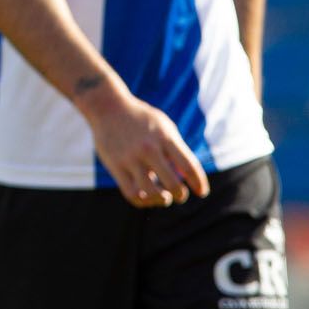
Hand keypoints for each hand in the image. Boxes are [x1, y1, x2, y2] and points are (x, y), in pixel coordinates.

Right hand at [82, 87, 209, 208]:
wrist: (107, 106)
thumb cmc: (141, 118)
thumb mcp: (163, 126)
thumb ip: (177, 149)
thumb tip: (188, 177)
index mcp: (164, 137)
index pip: (189, 166)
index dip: (199, 183)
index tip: (202, 192)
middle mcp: (148, 148)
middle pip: (172, 184)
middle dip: (180, 195)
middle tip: (180, 195)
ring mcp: (130, 158)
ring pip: (151, 192)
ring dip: (162, 200)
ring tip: (164, 197)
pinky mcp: (115, 166)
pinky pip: (131, 194)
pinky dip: (143, 201)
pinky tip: (147, 196)